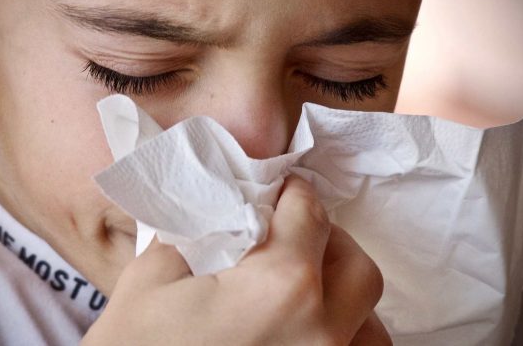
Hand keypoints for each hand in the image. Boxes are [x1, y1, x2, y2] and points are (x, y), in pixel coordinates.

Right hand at [81, 175, 389, 344]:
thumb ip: (198, 232)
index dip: (295, 193)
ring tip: (306, 290)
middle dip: (328, 240)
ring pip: (371, 323)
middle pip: (356, 266)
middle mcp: (321, 332)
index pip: (310, 215)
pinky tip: (310, 334)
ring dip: (344, 296)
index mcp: (280, 287)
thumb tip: (226, 211)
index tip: (284, 191)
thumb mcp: (151, 278)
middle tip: (292, 237)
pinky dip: (346, 340)